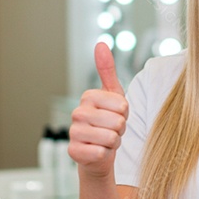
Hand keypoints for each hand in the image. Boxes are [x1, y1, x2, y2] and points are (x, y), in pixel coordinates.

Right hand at [67, 43, 128, 179]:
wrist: (98, 153)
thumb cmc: (108, 122)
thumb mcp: (113, 95)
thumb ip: (107, 70)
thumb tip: (101, 43)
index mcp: (88, 97)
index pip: (122, 106)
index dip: (125, 115)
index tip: (116, 116)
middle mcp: (77, 113)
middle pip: (117, 122)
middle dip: (120, 130)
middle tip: (111, 130)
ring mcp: (73, 133)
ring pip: (110, 138)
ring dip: (114, 143)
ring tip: (106, 141)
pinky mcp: (73, 152)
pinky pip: (102, 153)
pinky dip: (105, 155)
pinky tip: (98, 152)